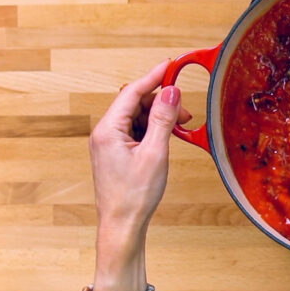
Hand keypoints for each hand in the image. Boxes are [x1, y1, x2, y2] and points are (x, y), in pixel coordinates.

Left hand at [90, 60, 190, 231]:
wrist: (122, 226)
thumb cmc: (134, 195)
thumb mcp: (155, 153)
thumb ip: (162, 119)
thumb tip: (171, 92)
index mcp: (107, 130)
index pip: (132, 92)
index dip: (153, 76)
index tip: (171, 65)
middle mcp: (104, 133)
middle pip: (135, 102)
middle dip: (161, 101)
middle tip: (184, 109)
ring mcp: (109, 143)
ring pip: (137, 116)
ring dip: (159, 116)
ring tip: (180, 126)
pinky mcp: (117, 152)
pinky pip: (136, 130)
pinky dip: (154, 129)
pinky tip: (168, 136)